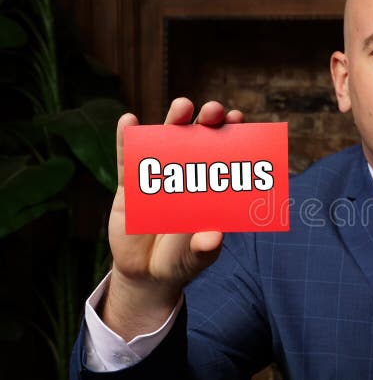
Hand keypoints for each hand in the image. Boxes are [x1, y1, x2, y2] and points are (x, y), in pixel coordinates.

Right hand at [103, 98, 244, 340]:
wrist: (146, 273)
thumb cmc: (181, 259)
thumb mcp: (195, 257)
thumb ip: (204, 248)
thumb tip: (214, 238)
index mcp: (209, 187)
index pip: (224, 156)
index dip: (232, 135)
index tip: (239, 118)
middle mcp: (185, 175)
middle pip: (197, 141)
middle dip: (207, 122)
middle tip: (215, 110)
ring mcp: (156, 177)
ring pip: (165, 143)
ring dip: (173, 122)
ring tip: (183, 106)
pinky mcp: (128, 187)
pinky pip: (127, 161)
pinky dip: (126, 140)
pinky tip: (128, 121)